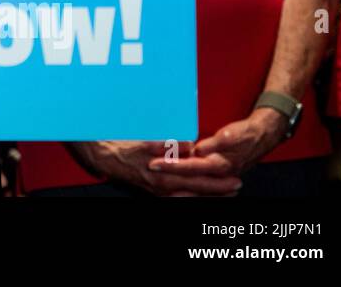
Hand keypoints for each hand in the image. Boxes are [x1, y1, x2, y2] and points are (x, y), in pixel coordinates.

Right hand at [71, 140, 242, 196]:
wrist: (102, 158)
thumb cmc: (122, 149)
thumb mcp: (143, 142)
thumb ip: (166, 143)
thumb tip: (188, 144)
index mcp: (164, 176)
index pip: (197, 179)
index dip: (217, 180)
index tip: (234, 177)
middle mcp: (164, 187)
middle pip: (198, 191)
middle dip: (219, 190)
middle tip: (237, 187)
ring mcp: (159, 191)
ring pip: (190, 197)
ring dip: (209, 196)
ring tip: (225, 195)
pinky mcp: (154, 191)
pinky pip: (179, 198)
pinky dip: (192, 198)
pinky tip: (197, 196)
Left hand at [150, 109, 289, 187]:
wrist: (263, 136)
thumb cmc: (246, 134)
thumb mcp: (231, 136)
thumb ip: (214, 144)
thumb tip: (198, 149)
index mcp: (220, 164)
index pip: (190, 167)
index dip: (171, 165)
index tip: (154, 162)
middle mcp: (217, 172)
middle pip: (188, 178)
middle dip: (167, 174)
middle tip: (148, 168)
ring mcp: (217, 174)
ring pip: (193, 184)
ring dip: (174, 181)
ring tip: (155, 178)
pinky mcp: (217, 171)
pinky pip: (198, 183)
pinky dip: (185, 184)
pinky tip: (173, 182)